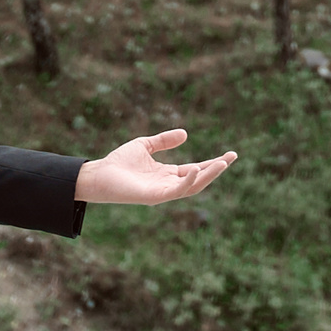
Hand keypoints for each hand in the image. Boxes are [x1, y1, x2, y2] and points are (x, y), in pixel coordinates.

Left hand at [76, 126, 237, 208]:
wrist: (98, 175)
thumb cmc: (119, 162)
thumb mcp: (145, 145)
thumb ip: (164, 141)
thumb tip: (185, 134)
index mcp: (167, 174)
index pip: (195, 169)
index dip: (212, 162)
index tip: (230, 154)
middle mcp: (168, 185)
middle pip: (198, 179)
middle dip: (216, 169)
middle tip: (232, 156)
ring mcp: (162, 192)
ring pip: (192, 187)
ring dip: (208, 176)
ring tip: (222, 163)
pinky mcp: (154, 197)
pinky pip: (176, 190)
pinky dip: (188, 181)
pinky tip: (196, 168)